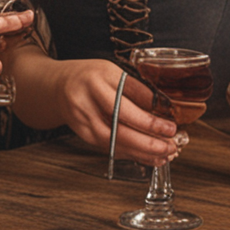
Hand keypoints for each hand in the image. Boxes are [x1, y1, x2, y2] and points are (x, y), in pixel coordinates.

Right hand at [40, 58, 181, 166]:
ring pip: (114, 142)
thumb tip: (163, 109)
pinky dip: (131, 154)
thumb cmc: (90, 77)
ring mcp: (82, 121)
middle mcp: (87, 101)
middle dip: (148, 141)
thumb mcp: (113, 72)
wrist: (58, 86)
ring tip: (165, 154)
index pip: (127, 104)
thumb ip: (136, 89)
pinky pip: (110, 148)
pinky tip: (149, 157)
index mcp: (98, 79)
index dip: (150, 119)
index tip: (170, 126)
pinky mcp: (83, 135)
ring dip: (141, 152)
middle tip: (170, 145)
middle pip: (119, 127)